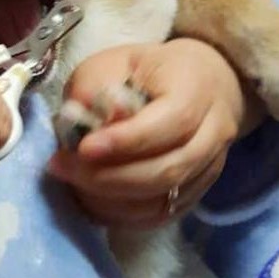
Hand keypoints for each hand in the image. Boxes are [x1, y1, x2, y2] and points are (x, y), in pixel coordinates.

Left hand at [48, 39, 252, 228]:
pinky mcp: (198, 191)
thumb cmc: (147, 71)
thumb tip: (82, 117)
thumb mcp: (113, 61)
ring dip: (112, 199)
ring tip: (72, 182)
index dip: (127, 140)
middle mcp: (214, 131)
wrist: (199, 84)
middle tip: (63, 167)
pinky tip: (91, 199)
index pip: (171, 122)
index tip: (84, 147)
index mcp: (196, 88)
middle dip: (110, 177)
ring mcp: (210, 166)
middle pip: (169, 170)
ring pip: (165, 200)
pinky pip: (161, 215)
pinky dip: (123, 214)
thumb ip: (95, 85)